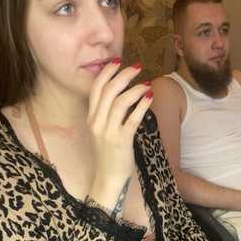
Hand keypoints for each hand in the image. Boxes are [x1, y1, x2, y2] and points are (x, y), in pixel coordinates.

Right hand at [87, 59, 152, 192]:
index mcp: (91, 118)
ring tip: (146, 84)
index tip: (117, 61)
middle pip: (108, 91)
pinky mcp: (121, 141)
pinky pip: (132, 119)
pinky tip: (149, 98)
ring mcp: (108, 132)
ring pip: (119, 103)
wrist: (107, 179)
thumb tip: (122, 95)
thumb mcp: (102, 131)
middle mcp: (97, 123)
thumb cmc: (108, 155)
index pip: (95, 89)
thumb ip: (107, 114)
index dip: (106, 73)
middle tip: (137, 67)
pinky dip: (141, 106)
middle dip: (123, 75)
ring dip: (135, 90)